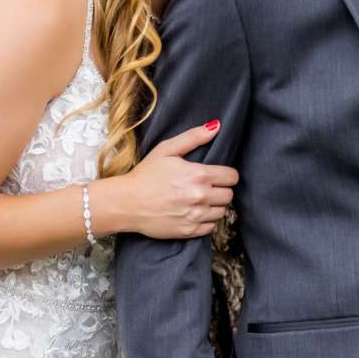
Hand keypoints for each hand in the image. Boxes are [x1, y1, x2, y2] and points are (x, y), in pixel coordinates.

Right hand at [116, 120, 237, 240]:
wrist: (126, 203)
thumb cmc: (145, 175)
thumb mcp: (166, 150)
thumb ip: (193, 137)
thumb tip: (216, 126)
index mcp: (198, 175)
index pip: (232, 177)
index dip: (226, 175)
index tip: (217, 175)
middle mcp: (200, 196)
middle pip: (229, 195)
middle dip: (220, 190)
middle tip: (207, 188)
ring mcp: (195, 216)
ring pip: (222, 212)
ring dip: (214, 206)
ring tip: (199, 201)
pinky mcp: (189, 231)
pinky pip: (211, 227)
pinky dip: (206, 221)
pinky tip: (193, 213)